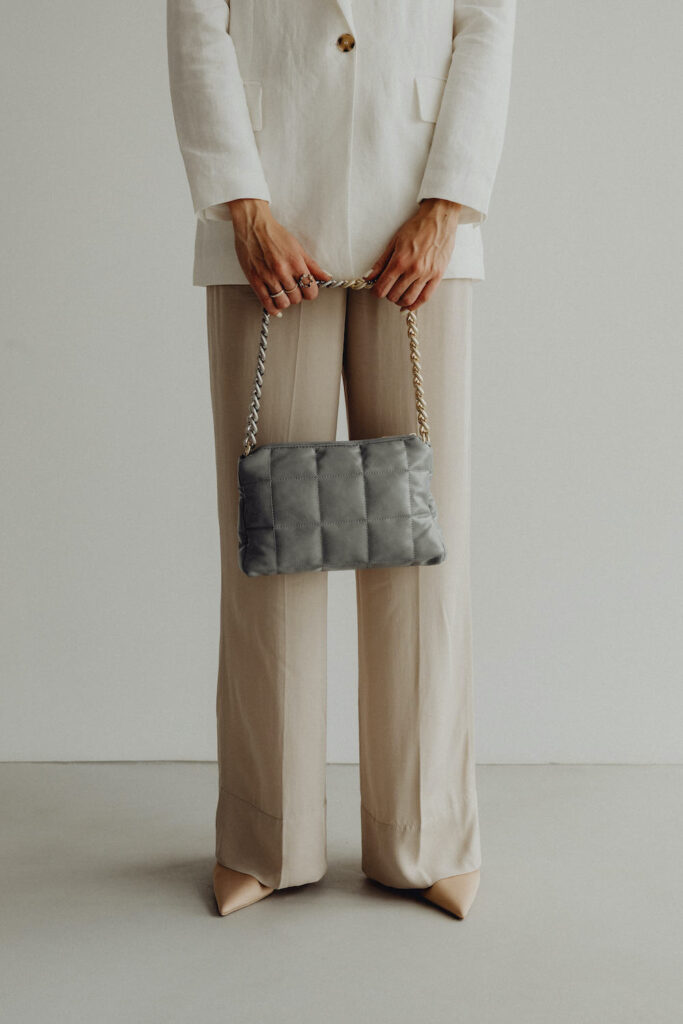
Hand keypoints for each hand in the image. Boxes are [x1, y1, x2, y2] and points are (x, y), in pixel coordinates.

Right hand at [228, 198, 330, 314]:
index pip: (310, 291)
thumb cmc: (274, 234)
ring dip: (285, 301)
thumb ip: (313, 265)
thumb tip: (326, 277)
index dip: (311, 293)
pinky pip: (266, 302)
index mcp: (295, 263)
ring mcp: (268, 277)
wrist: (253, 225)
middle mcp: (282, 271)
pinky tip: (276, 308)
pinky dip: (273, 309)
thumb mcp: (298, 247)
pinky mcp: (255, 280)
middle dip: (297, 296)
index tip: (308, 290)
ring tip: (284, 294)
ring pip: (283, 302)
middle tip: (294, 289)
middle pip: (296, 298)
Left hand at [364, 198, 461, 311]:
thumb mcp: (394, 242)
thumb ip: (381, 262)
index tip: (376, 290)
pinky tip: (409, 305)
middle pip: (394, 295)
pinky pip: (425, 297)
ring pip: (408, 299)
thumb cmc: (416, 227)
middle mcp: (413, 270)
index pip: (382, 287)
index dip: (376, 292)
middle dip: (387, 294)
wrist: (439, 219)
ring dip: (399, 301)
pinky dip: (415, 305)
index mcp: (400, 261)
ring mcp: (426, 274)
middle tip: (388, 288)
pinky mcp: (437, 276)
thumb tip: (368, 277)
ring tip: (398, 295)